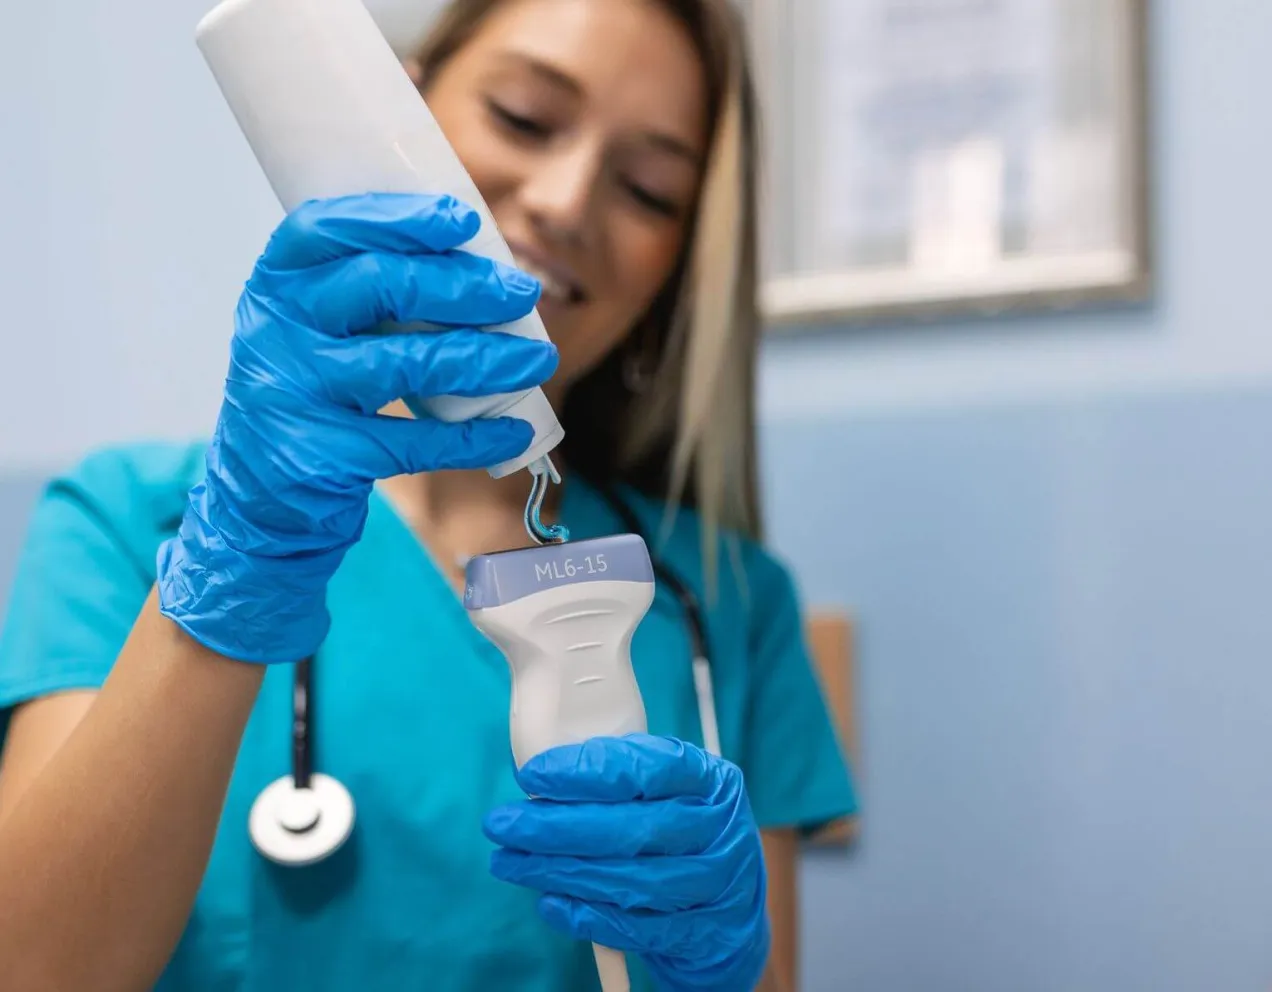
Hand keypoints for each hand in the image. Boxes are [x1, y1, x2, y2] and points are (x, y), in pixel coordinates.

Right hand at [157, 192, 556, 663]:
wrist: (263, 495)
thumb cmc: (315, 391)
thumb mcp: (319, 329)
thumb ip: (370, 291)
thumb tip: (477, 262)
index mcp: (278, 283)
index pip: (328, 228)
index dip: (397, 218)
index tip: (461, 220)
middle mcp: (276, 330)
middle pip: (379, 286)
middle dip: (464, 286)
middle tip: (523, 294)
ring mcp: (294, 394)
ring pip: (403, 363)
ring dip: (484, 359)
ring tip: (538, 359)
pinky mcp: (320, 455)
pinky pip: (410, 441)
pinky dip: (470, 437)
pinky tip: (512, 430)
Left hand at [483, 735, 769, 990]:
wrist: (734, 905)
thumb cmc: (684, 827)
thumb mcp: (669, 789)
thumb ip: (618, 778)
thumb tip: (541, 775)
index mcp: (710, 779)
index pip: (646, 768)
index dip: (585, 772)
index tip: (533, 775)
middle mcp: (718, 830)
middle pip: (631, 829)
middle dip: (555, 826)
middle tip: (502, 823)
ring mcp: (713, 885)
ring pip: (628, 881)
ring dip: (559, 871)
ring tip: (510, 861)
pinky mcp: (698, 933)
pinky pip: (634, 927)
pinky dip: (586, 915)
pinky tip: (548, 901)